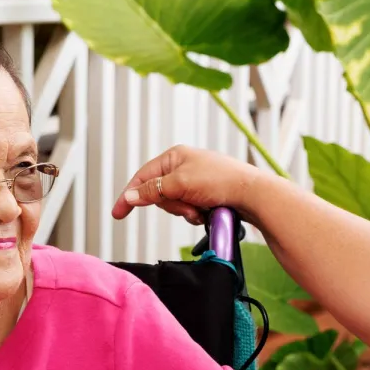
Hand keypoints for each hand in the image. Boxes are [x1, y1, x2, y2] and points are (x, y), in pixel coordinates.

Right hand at [112, 146, 268, 225]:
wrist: (252, 194)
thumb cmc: (221, 181)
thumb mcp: (180, 184)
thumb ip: (152, 191)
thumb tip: (130, 195)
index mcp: (174, 156)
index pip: (142, 176)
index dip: (130, 195)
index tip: (118, 213)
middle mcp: (183, 166)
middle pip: (158, 194)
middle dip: (171, 204)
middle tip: (187, 205)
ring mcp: (194, 181)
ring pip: (174, 204)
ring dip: (185, 211)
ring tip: (201, 208)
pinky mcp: (204, 195)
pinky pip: (188, 209)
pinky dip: (195, 214)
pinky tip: (207, 212)